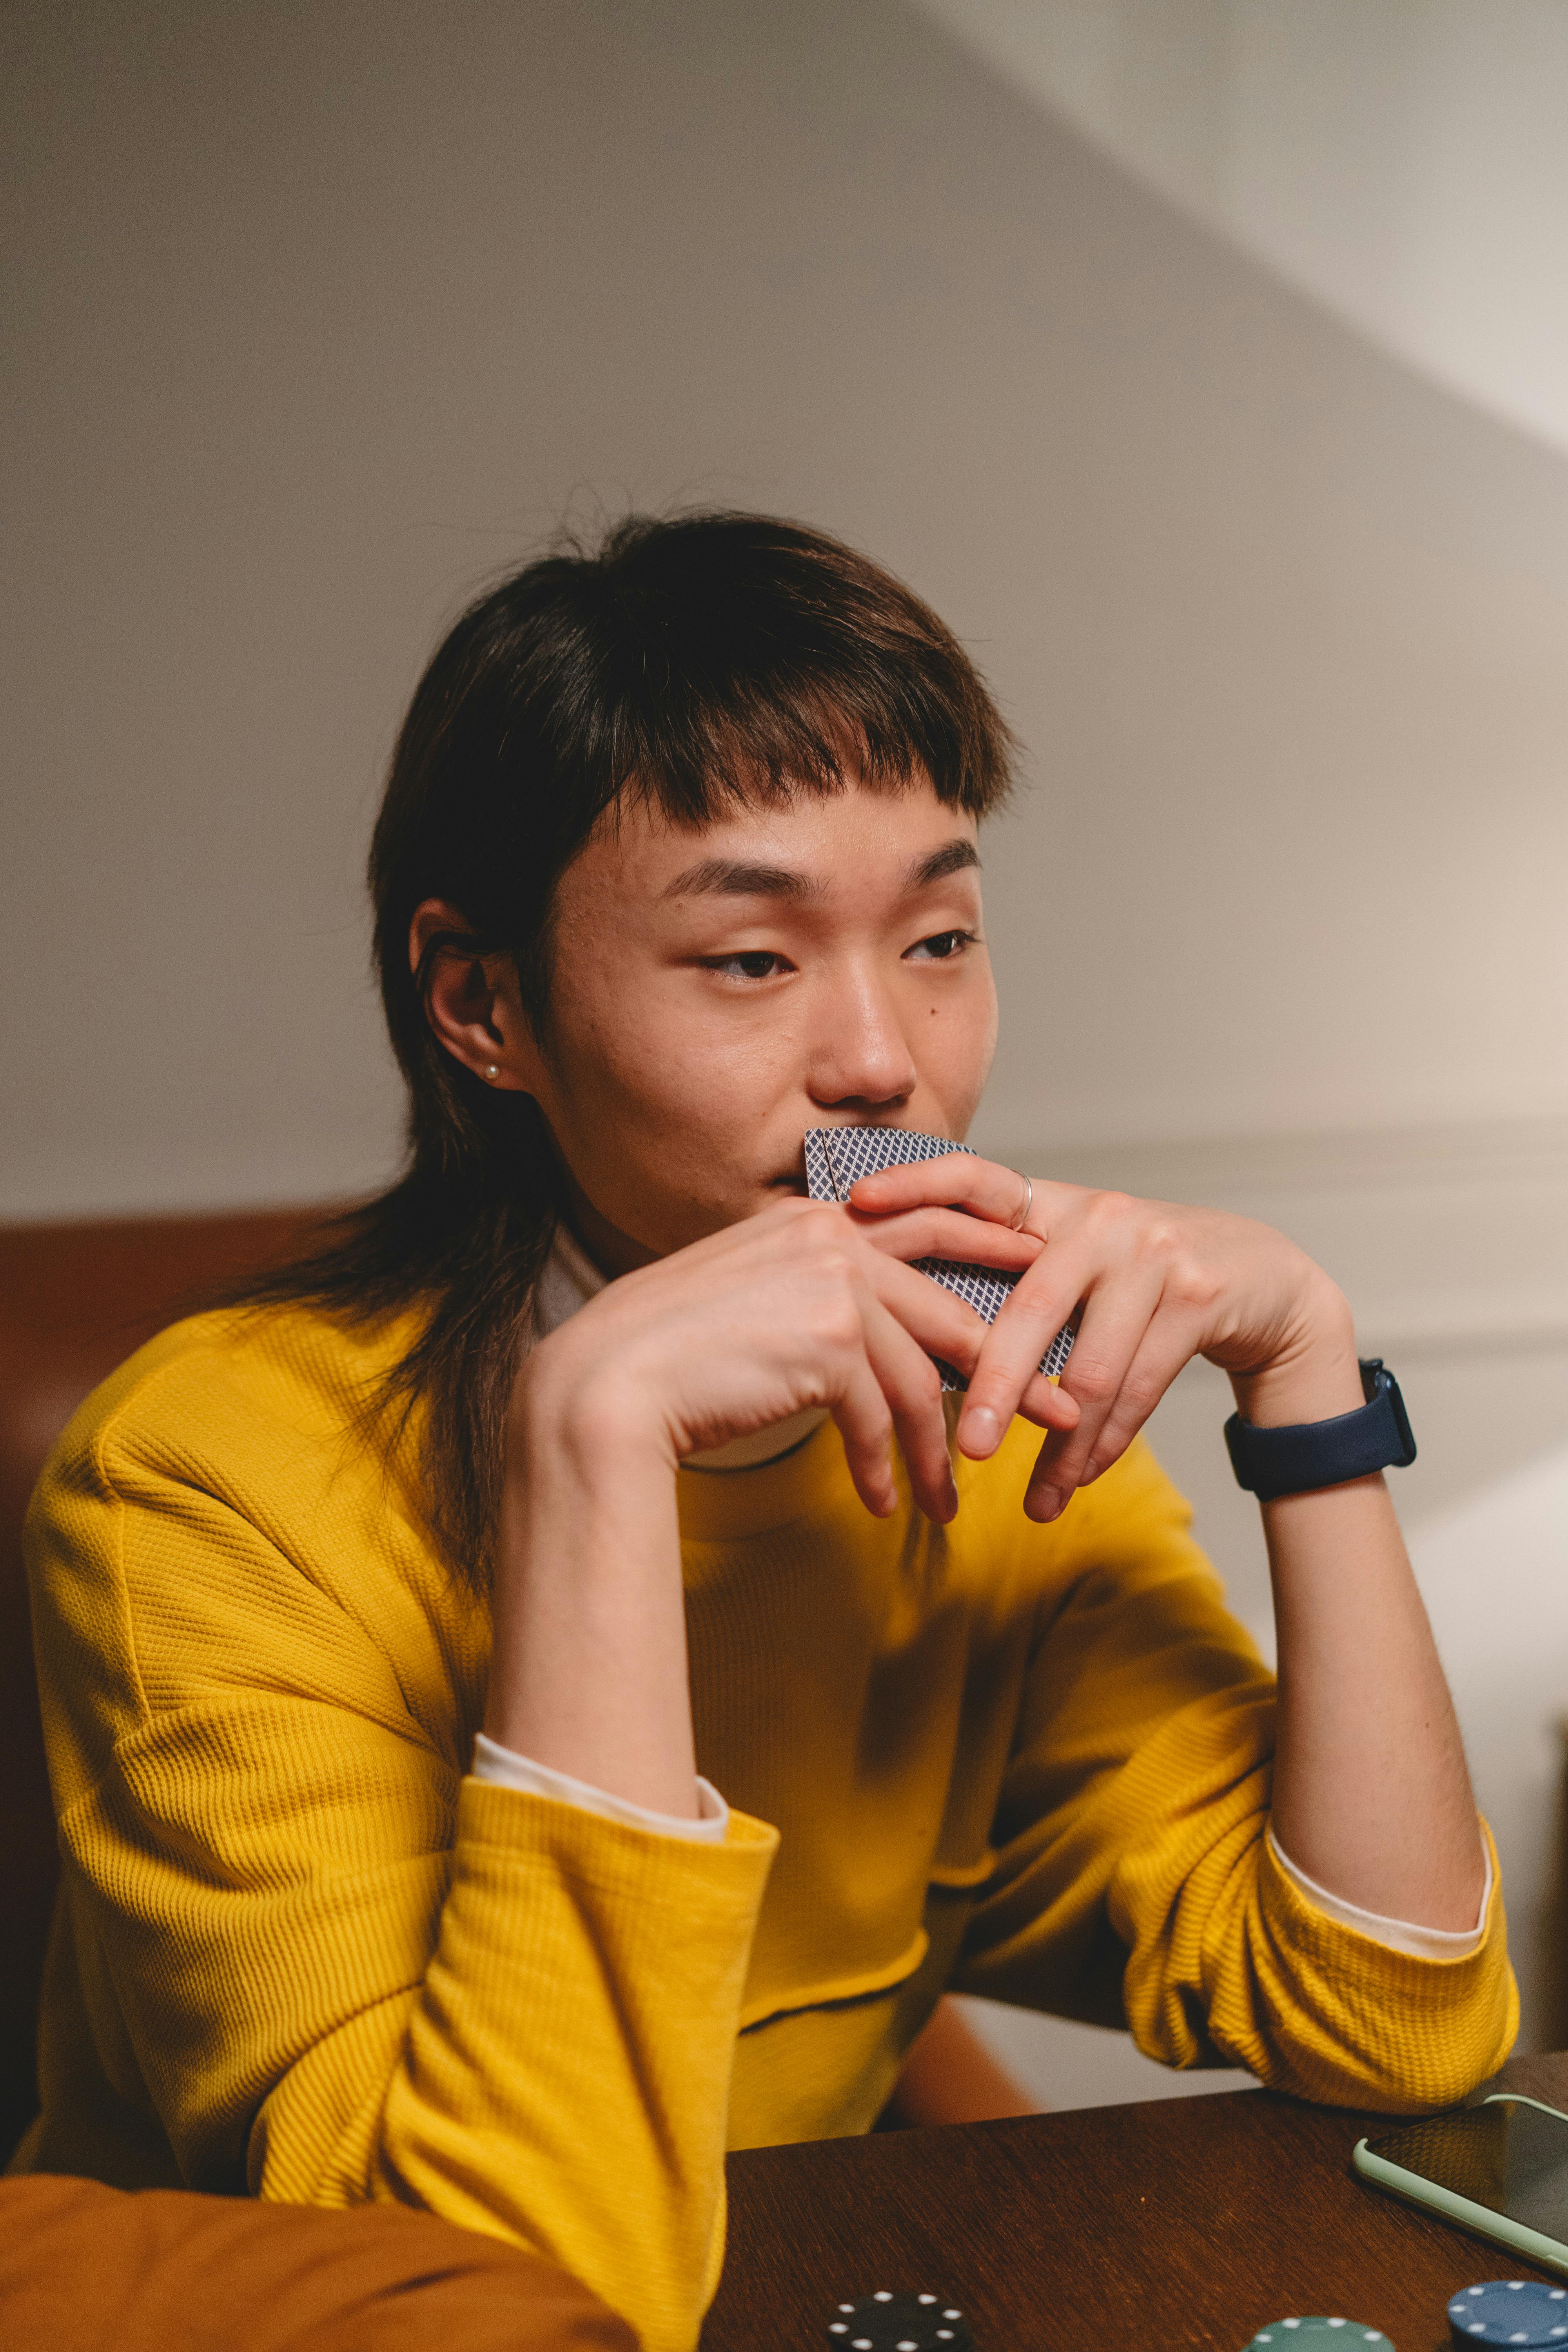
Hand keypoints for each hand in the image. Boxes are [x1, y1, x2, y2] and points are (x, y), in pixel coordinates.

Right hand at [515, 1193, 1079, 1525]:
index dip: (994, 1252)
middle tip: (1061, 1413)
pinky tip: (880, 1501)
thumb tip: (869, 1337)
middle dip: (1012, 1370)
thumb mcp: (758, 1299)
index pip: (930, 1224)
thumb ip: (819, 1296)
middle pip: (952, 1310)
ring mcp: (835, 1284)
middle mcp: (835, 1236)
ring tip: (947, 1502)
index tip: (1042, 1283)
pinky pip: (880, 1417)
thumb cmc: (675, 1350)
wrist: (610, 1382)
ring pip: (921, 1379)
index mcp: (819, 1217)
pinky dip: (885, 1467)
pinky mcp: (830, 1341)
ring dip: (937, 1450)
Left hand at [845, 1154, 1358, 1520]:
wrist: (1261, 1277)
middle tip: (963, 1446)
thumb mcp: (1079, 1260)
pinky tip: (1075, 1485)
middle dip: (991, 1384)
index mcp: (1054, 1204)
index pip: (974, 1178)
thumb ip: (1013, 1277)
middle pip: (1029, 1310)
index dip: (913, 1185)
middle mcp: (1099, 1218)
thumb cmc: (1143, 1277)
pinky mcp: (1195, 1296)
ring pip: (1090, 1370)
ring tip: (1031, 1500)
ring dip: (1060, 1447)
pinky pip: (1136, 1390)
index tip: (854, 1208)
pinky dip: (1102, 1447)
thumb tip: (917, 1335)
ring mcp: (1151, 1255)